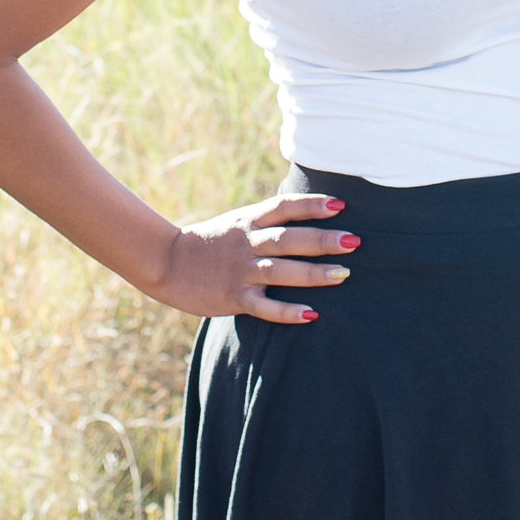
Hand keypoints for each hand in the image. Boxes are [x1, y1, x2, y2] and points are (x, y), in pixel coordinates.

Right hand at [148, 188, 356, 323]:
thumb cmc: (209, 243)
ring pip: (280, 270)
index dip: (311, 205)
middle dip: (322, 239)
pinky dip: (286, 310)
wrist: (165, 262)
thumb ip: (267, 220)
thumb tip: (308, 214)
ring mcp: (240, 271)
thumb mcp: (236, 222)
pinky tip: (310, 314)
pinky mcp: (233, 297)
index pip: (284, 207)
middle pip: (288, 239)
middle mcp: (246, 243)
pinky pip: (263, 306)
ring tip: (343, 274)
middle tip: (353, 241)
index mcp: (248, 221)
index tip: (340, 205)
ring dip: (312, 273)